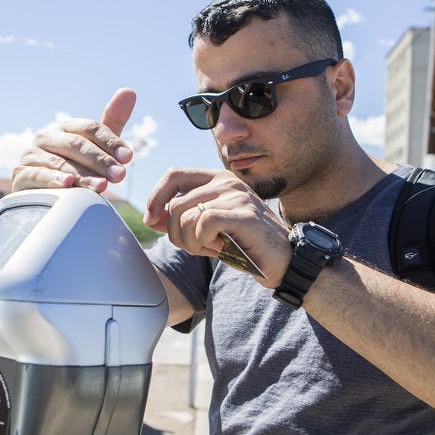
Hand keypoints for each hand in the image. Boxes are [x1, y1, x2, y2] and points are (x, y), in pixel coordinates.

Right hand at [11, 88, 136, 191]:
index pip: (90, 128)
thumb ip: (113, 122)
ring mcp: (31, 155)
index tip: (128, 157)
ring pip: (61, 163)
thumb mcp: (97, 146)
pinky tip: (68, 185)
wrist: (46, 197)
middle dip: (100, 161)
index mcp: (66, 127)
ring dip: (83, 175)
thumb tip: (130, 91)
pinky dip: (54, 180)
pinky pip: (38, 175)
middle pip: (76, 144)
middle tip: (120, 175)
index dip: (111, 142)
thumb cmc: (76, 168)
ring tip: (102, 186)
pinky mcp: (20, 174)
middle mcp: (46, 137)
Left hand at [143, 168, 291, 287]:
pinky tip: (217, 247)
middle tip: (191, 247)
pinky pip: (204, 224)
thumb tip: (153, 217)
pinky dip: (203, 241)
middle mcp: (227, 181)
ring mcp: (237, 196)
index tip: (151, 220)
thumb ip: (181, 219)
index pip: (174, 175)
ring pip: (186, 216)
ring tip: (207, 248)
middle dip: (174, 233)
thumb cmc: (244, 243)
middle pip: (175, 204)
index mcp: (217, 179)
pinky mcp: (244, 214)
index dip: (156, 197)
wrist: (283, 260)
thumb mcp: (207, 229)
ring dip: (189, 242)